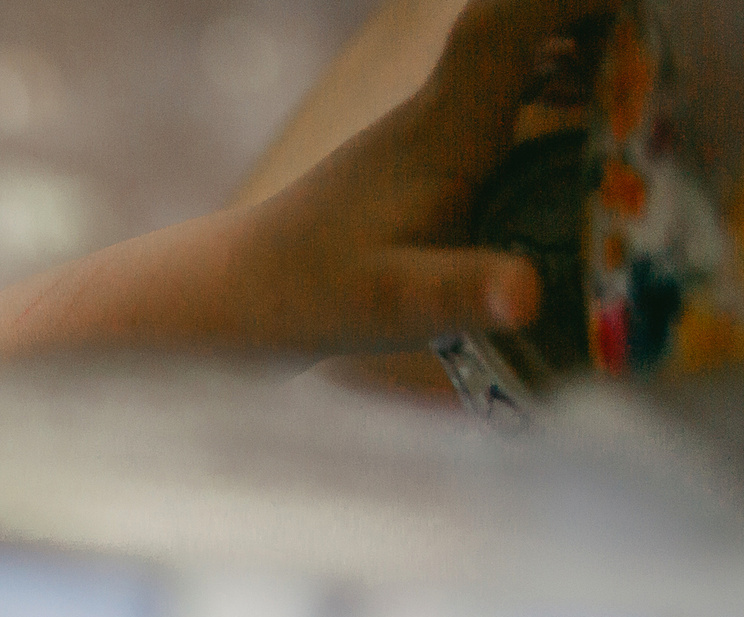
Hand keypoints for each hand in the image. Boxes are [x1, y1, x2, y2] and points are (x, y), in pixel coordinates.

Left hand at [220, 0, 611, 349]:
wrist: (234, 298)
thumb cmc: (309, 297)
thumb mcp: (394, 306)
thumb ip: (461, 294)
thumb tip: (527, 293)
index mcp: (442, 131)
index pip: (504, 28)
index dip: (567, 0)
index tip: (634, 4)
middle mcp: (438, 115)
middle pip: (518, 31)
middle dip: (593, 22)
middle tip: (661, 47)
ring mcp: (430, 132)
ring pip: (511, 60)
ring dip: (577, 52)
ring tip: (639, 80)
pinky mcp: (426, 158)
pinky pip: (502, 96)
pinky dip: (550, 90)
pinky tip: (579, 119)